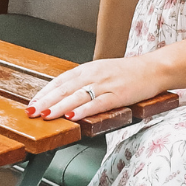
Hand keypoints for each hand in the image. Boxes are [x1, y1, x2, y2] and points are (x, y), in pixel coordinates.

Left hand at [27, 55, 170, 120]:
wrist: (154, 68)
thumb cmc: (128, 73)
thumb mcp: (102, 72)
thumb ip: (84, 81)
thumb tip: (63, 95)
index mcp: (88, 69)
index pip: (60, 80)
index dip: (44, 92)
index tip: (31, 103)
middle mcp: (94, 74)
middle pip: (65, 89)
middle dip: (46, 101)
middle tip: (31, 112)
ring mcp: (106, 84)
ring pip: (78, 96)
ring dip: (60, 107)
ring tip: (46, 116)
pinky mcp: (118, 95)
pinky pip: (98, 103)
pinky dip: (84, 110)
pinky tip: (73, 116)